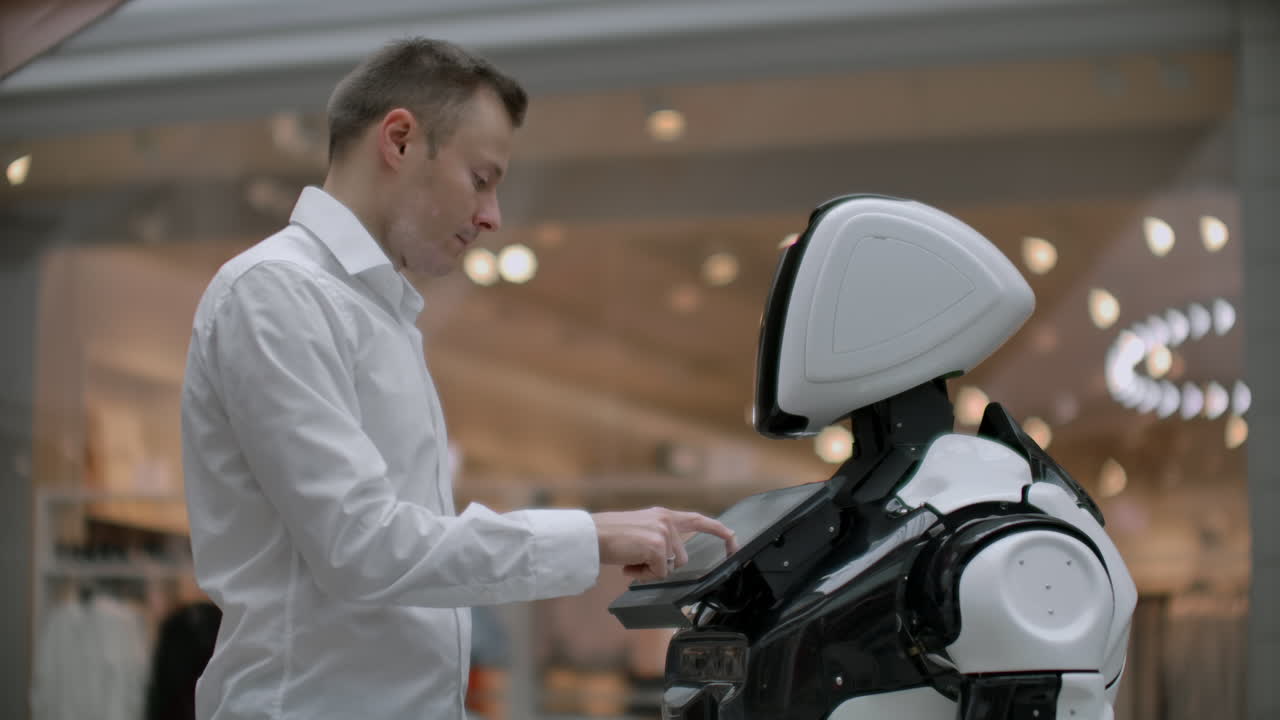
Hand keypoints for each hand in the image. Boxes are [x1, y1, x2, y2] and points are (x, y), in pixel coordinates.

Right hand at [591, 507, 738, 581]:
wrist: (591, 535)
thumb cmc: (610, 535)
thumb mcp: (640, 528)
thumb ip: (659, 537)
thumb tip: (669, 562)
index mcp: (664, 515)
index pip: (698, 520)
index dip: (718, 530)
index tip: (733, 539)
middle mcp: (666, 521)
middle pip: (681, 557)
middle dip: (662, 565)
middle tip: (637, 559)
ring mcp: (663, 533)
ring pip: (669, 567)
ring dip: (650, 570)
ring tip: (630, 560)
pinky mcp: (657, 547)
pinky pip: (658, 573)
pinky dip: (642, 575)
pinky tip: (628, 565)